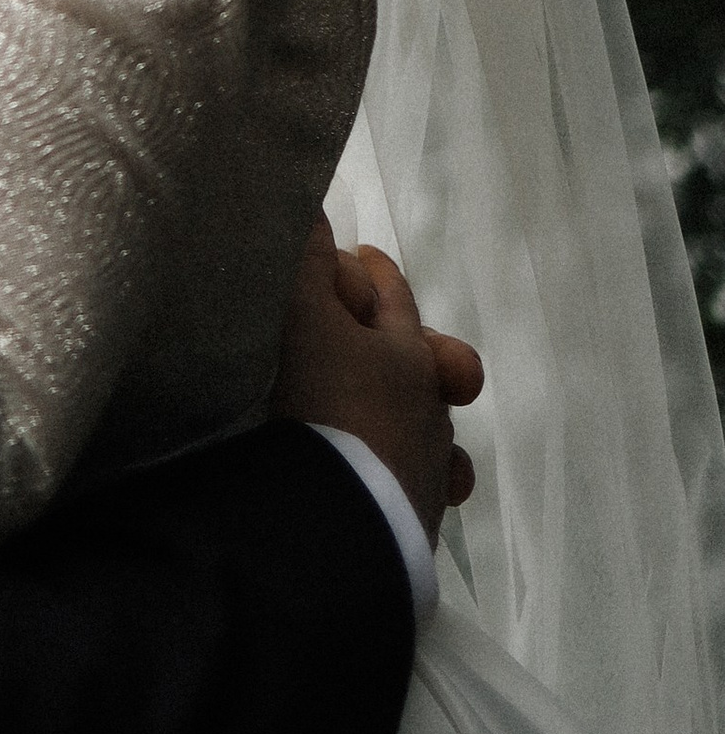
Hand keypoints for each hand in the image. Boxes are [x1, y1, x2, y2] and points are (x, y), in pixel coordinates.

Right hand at [271, 216, 482, 548]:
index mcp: (404, 354)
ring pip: (435, 437)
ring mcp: (425, 475)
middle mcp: (427, 411)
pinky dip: (401, 481)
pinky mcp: (410, 531)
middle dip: (414, 345)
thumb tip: (308, 202)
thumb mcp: (298, 318)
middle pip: (434, 365)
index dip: (371, 270)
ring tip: (375, 421)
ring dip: (412, 420)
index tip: (358, 253)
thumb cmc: (319, 405)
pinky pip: (418, 496)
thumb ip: (300, 259)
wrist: (332, 527)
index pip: (392, 296)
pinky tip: (375, 484)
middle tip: (373, 333)